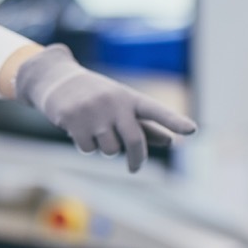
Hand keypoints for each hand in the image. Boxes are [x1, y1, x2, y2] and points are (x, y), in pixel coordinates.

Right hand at [15, 44, 195, 172]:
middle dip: (137, 159)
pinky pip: (88, 149)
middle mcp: (114, 103)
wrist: (55, 79)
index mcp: (130, 98)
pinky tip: (78, 129)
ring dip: (105, 148)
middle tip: (134, 168)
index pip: (156, 111)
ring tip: (95, 130)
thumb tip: (169, 142)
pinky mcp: (73, 119)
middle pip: (134, 141)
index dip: (174, 121)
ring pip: (110, 149)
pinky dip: (86, 146)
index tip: (193, 130)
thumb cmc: (98, 96)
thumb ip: (144, 124)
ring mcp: (93, 111)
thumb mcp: (121, 105)